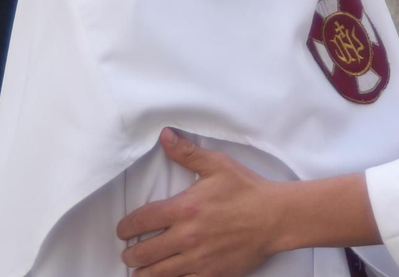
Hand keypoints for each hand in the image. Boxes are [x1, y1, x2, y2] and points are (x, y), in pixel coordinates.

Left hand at [118, 129, 280, 276]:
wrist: (276, 218)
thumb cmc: (247, 190)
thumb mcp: (218, 165)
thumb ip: (187, 152)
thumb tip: (165, 136)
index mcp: (184, 209)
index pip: (141, 221)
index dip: (125, 227)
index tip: (122, 230)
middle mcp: (186, 237)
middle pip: (143, 252)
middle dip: (130, 253)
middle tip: (128, 252)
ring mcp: (198, 259)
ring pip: (157, 273)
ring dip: (142, 272)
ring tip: (138, 270)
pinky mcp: (210, 274)